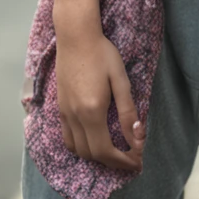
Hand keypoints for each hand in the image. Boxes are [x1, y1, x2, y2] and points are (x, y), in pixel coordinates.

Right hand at [55, 28, 145, 170]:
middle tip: (131, 159)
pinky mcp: (60, 107)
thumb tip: (137, 138)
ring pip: (77, 149)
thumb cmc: (102, 53)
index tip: (138, 161)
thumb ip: (128, 111)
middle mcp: (75, 116)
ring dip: (96, 156)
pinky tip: (94, 140)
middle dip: (113, 163)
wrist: (76, 36)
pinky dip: (81, 147)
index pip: (106, 151)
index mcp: (92, 111)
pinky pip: (68, 138)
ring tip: (115, 153)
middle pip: (92, 154)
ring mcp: (64, 112)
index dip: (123, 161)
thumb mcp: (120, 80)